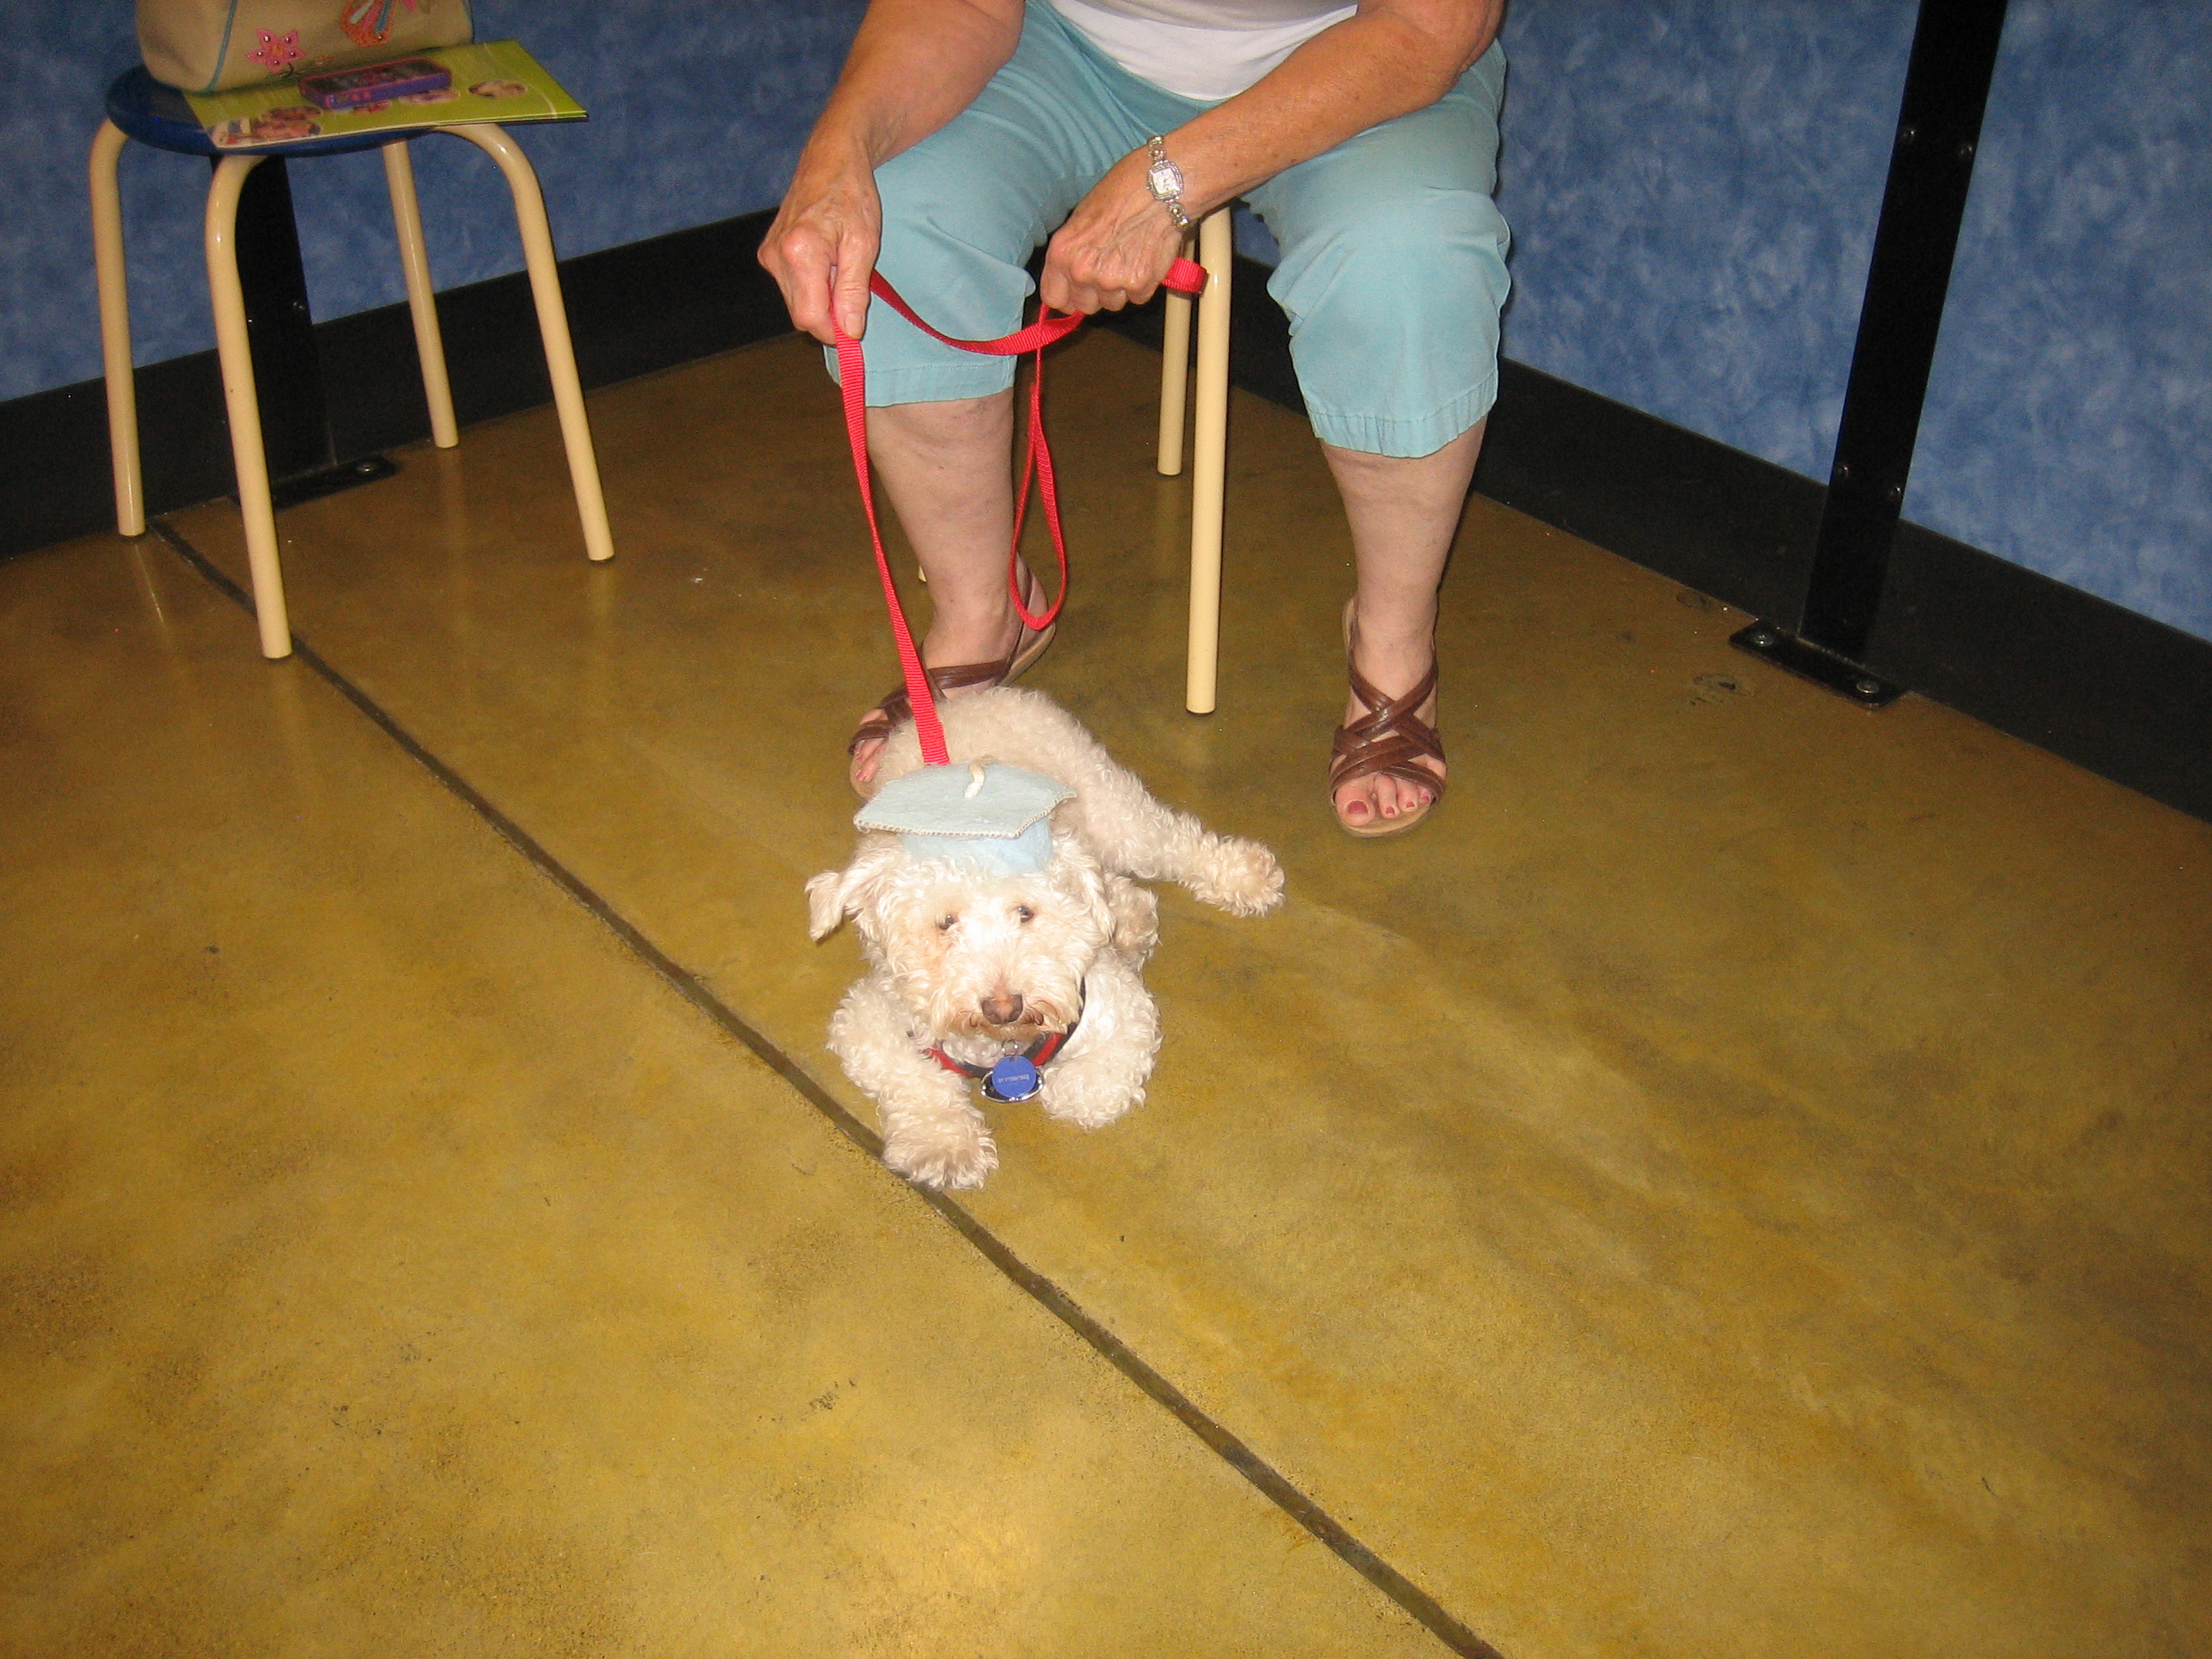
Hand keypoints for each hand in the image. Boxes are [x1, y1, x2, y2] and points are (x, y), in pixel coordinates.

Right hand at [759, 140, 881, 342]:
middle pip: (801, 314)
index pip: (811, 318)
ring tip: (840, 267)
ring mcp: (769, 254)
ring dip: (822, 298)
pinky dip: (812, 285)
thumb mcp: (863, 245)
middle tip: (853, 290)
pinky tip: (826, 262)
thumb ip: (853, 291)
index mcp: (800, 253)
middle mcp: (777, 256)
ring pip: (796, 302)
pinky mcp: (768, 253)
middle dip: (829, 313)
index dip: (834, 330)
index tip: (854, 329)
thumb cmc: (851, 196)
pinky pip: (791, 286)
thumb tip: (849, 331)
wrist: (831, 160)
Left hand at [1038, 151, 1187, 314]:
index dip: (1067, 298)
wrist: (1158, 188)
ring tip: (1131, 256)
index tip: (1076, 294)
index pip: (1054, 298)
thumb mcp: (1080, 219)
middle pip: (1086, 305)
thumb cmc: (1120, 194)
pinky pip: (1138, 298)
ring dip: (1121, 289)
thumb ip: (1072, 254)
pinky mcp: (1139, 285)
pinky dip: (1143, 284)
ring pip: (1113, 303)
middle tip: (1111, 267)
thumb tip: (1070, 280)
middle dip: (1097, 293)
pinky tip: (1145, 258)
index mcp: (1062, 254)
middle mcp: (1082, 272)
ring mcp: (1111, 281)